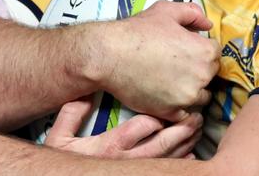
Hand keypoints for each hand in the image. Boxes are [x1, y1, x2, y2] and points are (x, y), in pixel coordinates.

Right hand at [45, 97, 201, 157]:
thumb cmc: (64, 159)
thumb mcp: (60, 134)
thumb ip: (73, 112)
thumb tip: (87, 92)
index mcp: (110, 145)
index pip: (142, 127)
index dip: (160, 115)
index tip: (172, 103)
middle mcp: (125, 160)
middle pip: (161, 143)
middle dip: (182, 129)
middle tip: (196, 116)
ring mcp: (133, 171)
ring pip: (166, 158)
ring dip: (185, 143)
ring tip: (197, 128)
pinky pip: (164, 171)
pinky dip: (180, 162)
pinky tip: (190, 154)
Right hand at [98, 1, 219, 121]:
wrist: (110, 55)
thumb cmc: (138, 31)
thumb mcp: (167, 11)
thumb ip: (192, 13)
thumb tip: (207, 25)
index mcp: (205, 51)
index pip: (216, 54)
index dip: (202, 50)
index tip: (188, 50)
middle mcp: (201, 76)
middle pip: (210, 75)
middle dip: (199, 69)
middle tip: (178, 64)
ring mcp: (187, 97)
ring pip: (201, 96)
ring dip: (192, 90)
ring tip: (173, 81)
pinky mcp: (171, 113)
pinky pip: (184, 114)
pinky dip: (179, 107)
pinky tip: (167, 96)